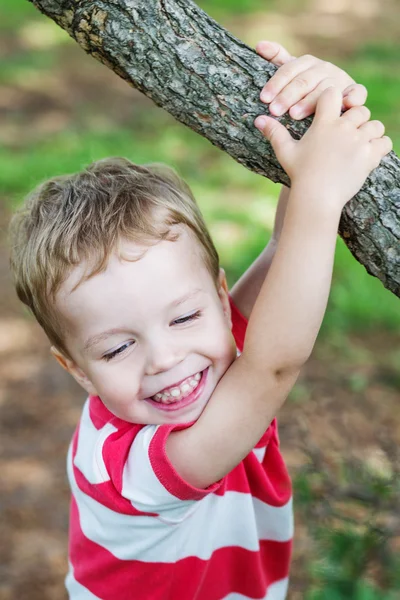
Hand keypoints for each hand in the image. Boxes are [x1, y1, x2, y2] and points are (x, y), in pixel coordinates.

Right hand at [254, 87, 391, 209]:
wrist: (316, 197)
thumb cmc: (300, 174)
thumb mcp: (286, 152)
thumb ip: (274, 133)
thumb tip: (258, 119)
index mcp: (324, 123)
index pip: (333, 93)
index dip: (334, 99)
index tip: (333, 111)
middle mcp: (343, 128)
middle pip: (358, 109)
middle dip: (355, 119)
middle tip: (347, 132)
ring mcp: (358, 141)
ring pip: (374, 125)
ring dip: (369, 132)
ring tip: (359, 144)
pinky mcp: (370, 155)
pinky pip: (384, 142)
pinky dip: (379, 146)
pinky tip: (369, 153)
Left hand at [256, 41, 366, 118]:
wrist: (336, 96)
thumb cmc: (307, 87)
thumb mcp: (292, 73)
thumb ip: (278, 60)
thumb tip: (260, 45)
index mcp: (308, 63)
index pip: (289, 70)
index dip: (276, 83)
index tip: (264, 98)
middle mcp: (325, 68)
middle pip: (304, 81)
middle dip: (288, 96)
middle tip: (274, 110)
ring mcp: (341, 80)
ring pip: (324, 90)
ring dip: (309, 102)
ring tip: (294, 114)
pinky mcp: (355, 91)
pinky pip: (357, 93)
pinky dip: (353, 98)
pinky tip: (345, 105)